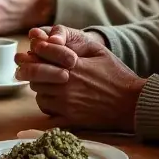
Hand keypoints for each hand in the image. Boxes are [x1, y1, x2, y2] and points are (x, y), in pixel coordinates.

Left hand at [14, 26, 145, 132]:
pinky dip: (47, 105)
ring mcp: (67, 102)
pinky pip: (46, 111)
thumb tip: (51, 39)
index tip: (33, 49)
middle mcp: (66, 82)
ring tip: (46, 83)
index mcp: (73, 63)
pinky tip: (54, 100)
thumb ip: (74, 44)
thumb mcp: (98, 51)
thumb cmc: (116, 75)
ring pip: (38, 93)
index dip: (34, 49)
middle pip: (34, 74)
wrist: (132, 103)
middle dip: (30, 69)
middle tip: (27, 67)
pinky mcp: (70, 118)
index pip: (42, 52)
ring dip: (39, 87)